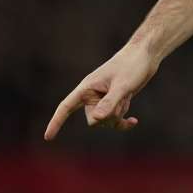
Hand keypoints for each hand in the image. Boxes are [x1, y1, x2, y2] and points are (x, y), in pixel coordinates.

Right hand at [43, 44, 158, 139]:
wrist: (145, 55)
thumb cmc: (132, 65)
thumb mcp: (122, 85)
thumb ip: (110, 102)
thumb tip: (96, 120)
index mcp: (87, 87)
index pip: (66, 107)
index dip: (56, 122)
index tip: (48, 138)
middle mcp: (92, 95)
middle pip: (93, 120)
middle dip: (108, 116)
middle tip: (121, 98)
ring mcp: (103, 99)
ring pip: (105, 121)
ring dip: (118, 114)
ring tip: (127, 94)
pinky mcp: (114, 101)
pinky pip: (114, 120)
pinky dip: (123, 122)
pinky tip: (134, 121)